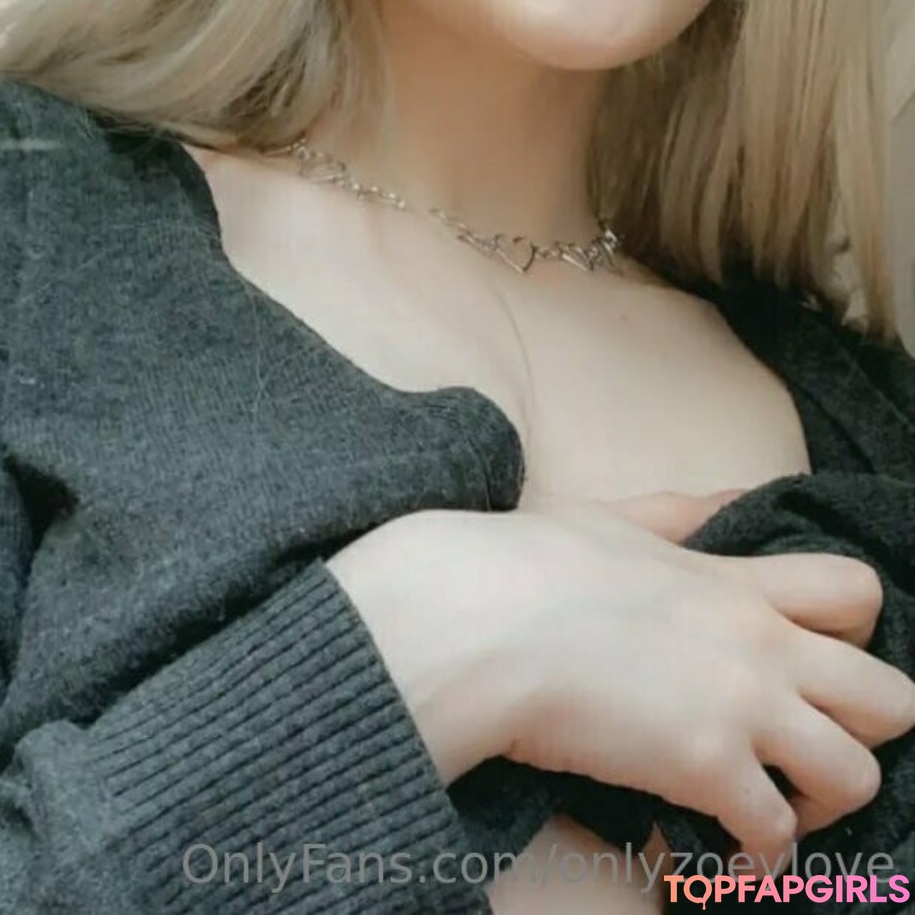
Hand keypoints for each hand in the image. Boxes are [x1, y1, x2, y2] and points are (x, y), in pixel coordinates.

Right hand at [328, 502, 914, 876]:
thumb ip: (682, 513)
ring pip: (859, 775)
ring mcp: (740, 706)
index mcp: (735, 581)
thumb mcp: (616, 518)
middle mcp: (759, 643)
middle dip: (863, 730)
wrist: (481, 618)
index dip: (856, 633)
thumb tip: (728, 501)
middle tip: (807, 744)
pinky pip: (775, 835)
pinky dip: (755, 854)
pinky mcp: (705, 767)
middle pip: (892, 697)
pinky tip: (716, 851)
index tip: (814, 661)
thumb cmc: (530, 562)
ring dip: (822, 802)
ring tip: (773, 806)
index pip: (855, 593)